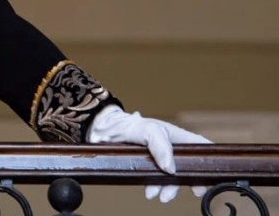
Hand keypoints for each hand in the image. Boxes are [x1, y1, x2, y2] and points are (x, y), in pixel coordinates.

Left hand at [88, 105, 211, 201]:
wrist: (105, 132)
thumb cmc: (131, 125)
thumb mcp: (148, 130)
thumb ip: (161, 146)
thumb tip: (170, 168)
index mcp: (178, 137)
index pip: (202, 148)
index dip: (212, 160)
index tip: (214, 175)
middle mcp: (173, 150)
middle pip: (190, 168)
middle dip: (192, 181)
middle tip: (196, 191)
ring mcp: (161, 160)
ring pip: (173, 178)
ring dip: (170, 188)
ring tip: (162, 195)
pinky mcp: (149, 168)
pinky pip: (157, 181)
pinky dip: (156, 188)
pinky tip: (151, 193)